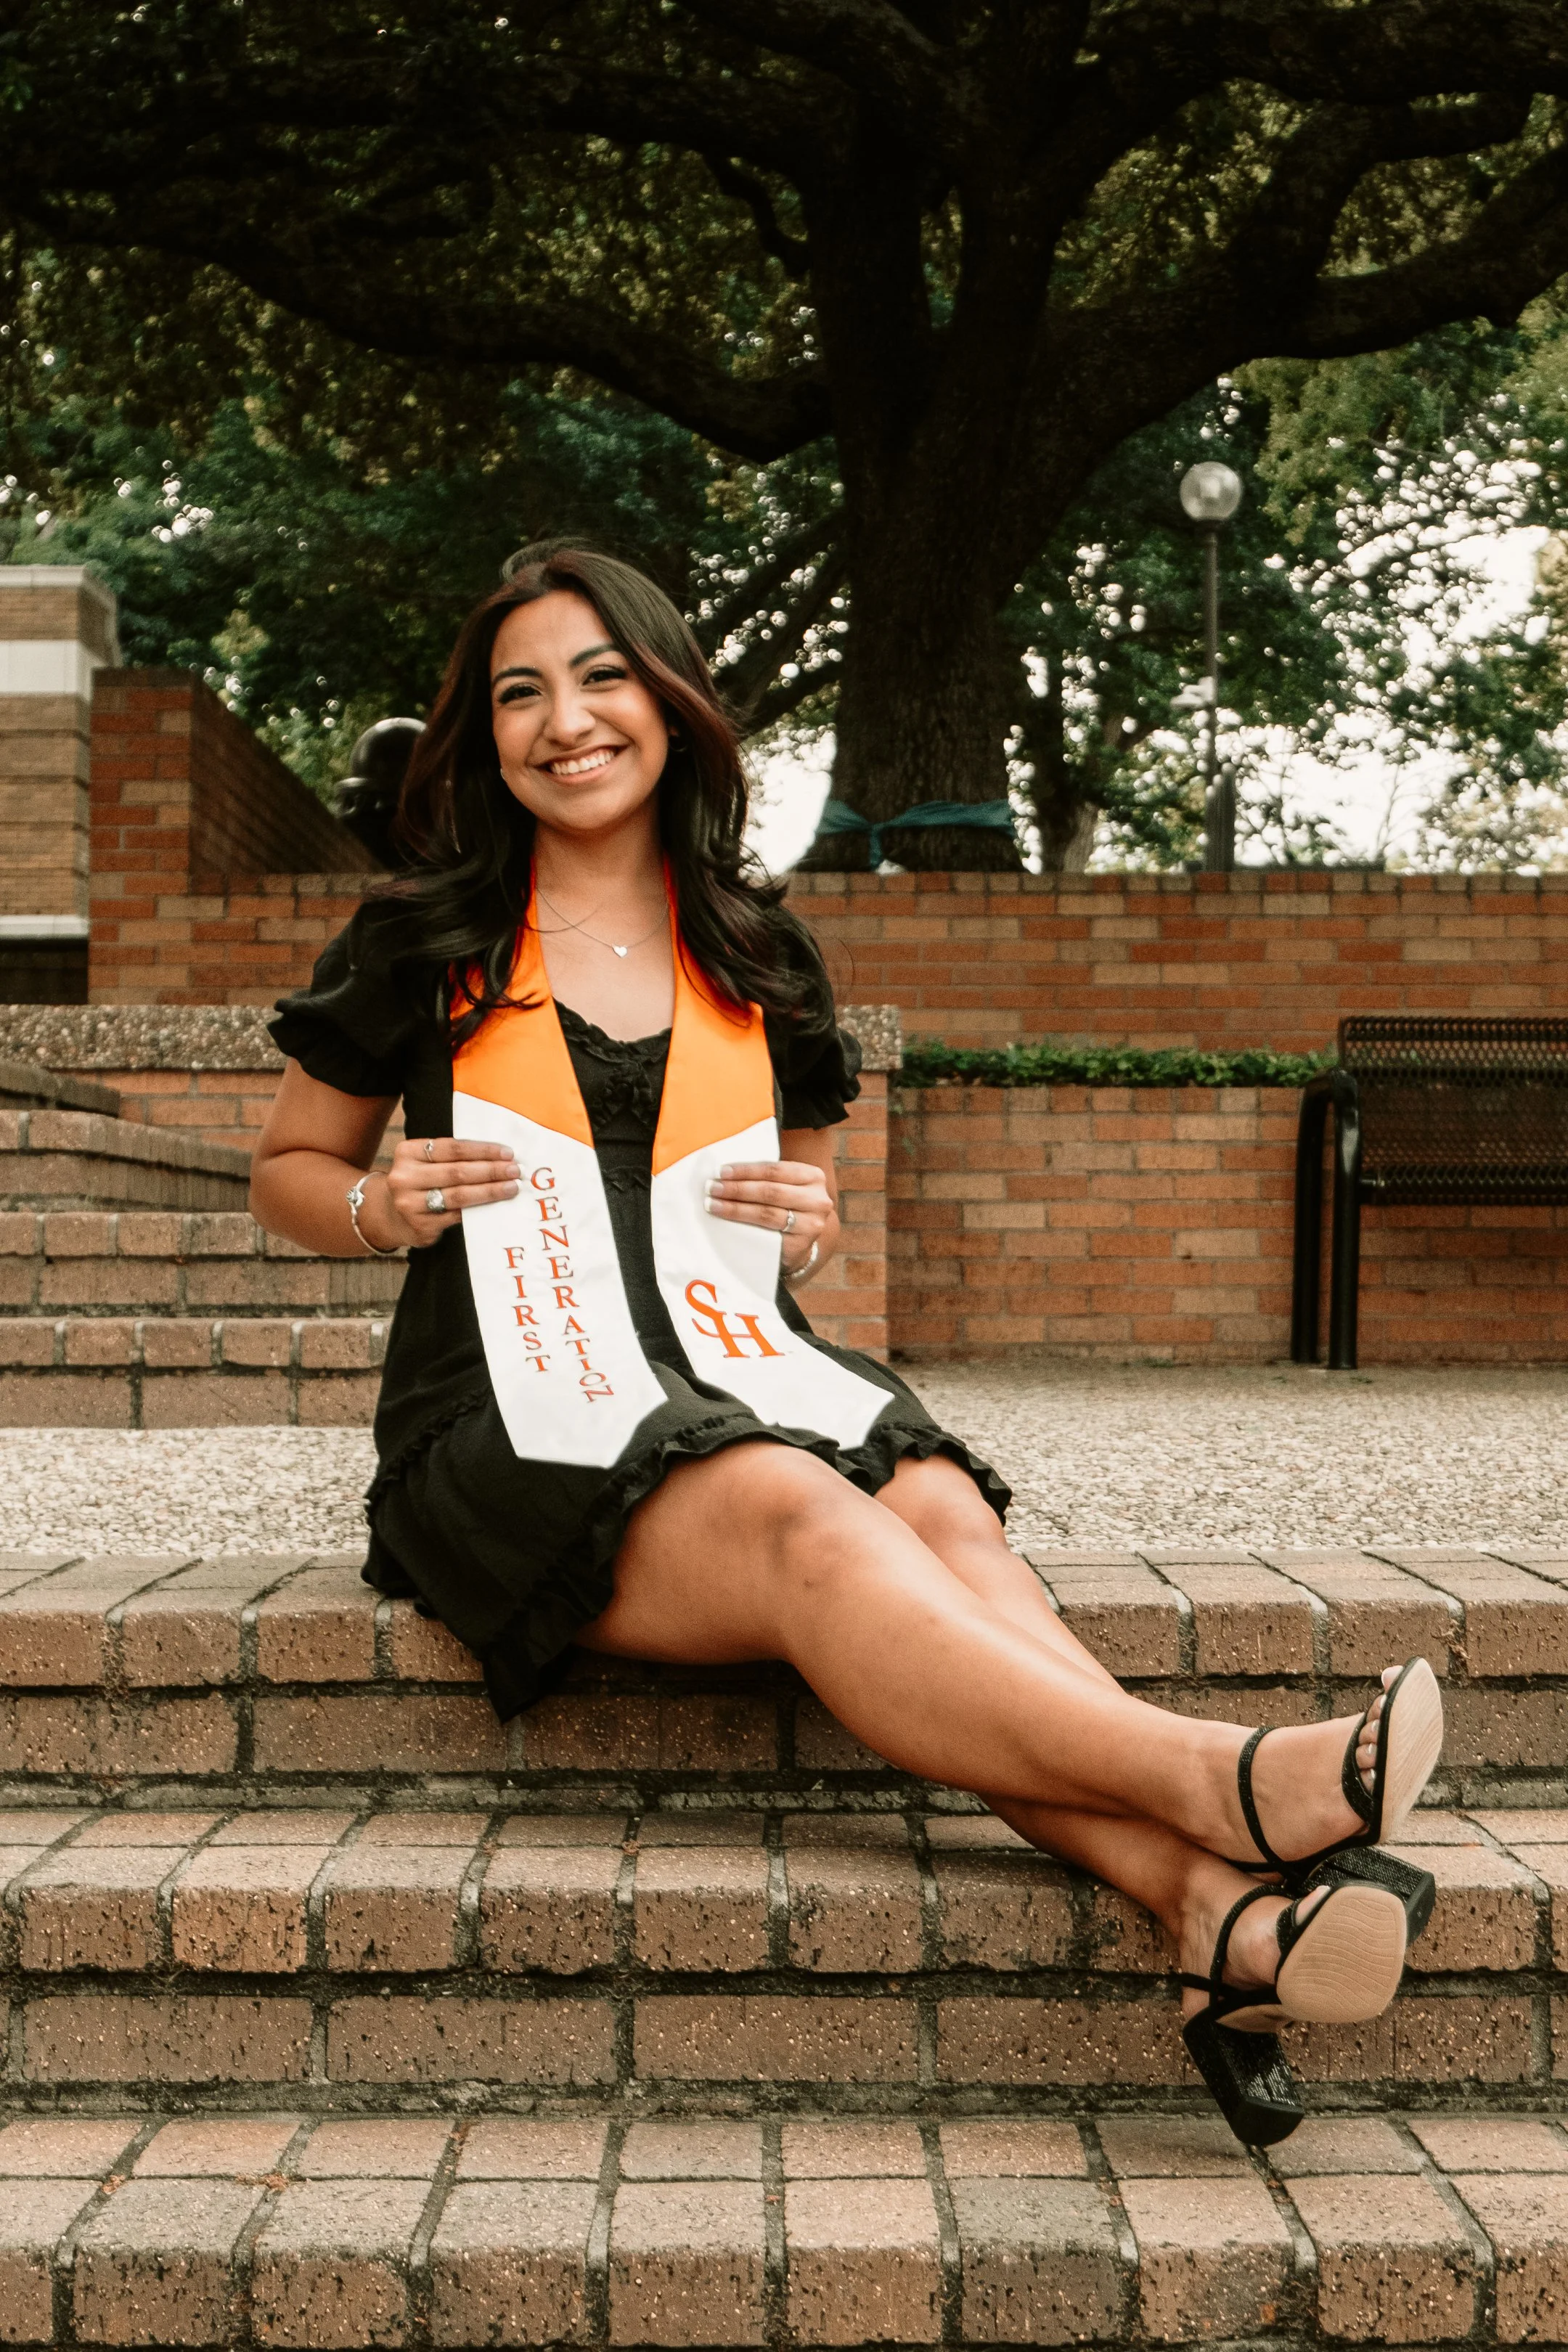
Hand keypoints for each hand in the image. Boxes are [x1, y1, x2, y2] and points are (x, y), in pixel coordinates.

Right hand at [375, 1135, 520, 1248]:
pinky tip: (495, 1205)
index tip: (507, 1153)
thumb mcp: (425, 1162)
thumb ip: (452, 1156)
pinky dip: (478, 1210)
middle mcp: (404, 1177)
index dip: (482, 1150)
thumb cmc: (418, 1182)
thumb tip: (499, 1156)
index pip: (452, 1148)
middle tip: (515, 1170)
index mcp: (407, 1152)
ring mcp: (409, 1204)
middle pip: (457, 1172)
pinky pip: (456, 1216)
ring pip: (459, 1196)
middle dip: (491, 1170)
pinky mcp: (420, 1226)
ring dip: (489, 1191)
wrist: (390, 1215)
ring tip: (511, 1187)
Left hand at [705, 1157, 832, 1274]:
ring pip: (767, 1213)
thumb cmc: (787, 1206)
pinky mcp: (800, 1245)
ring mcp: (811, 1224)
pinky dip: (744, 1226)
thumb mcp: (785, 1186)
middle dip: (737, 1189)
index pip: (774, 1170)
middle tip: (712, 1188)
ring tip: (713, 1204)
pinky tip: (727, 1223)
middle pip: (770, 1191)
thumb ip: (766, 1177)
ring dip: (735, 1208)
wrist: (801, 1241)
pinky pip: (767, 1234)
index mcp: (813, 1176)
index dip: (746, 1170)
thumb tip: (725, 1173)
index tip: (721, 1172)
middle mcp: (817, 1199)